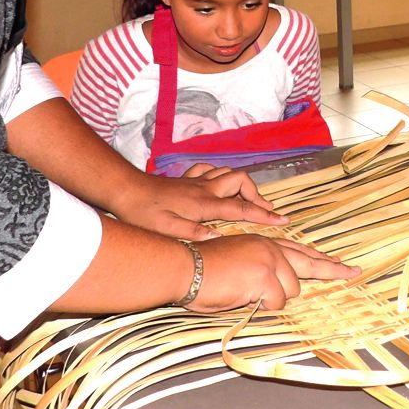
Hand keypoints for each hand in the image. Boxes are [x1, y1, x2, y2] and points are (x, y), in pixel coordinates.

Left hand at [110, 167, 288, 240]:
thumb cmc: (145, 213)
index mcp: (205, 204)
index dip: (264, 216)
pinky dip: (221, 176)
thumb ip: (195, 233)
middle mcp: (205, 189)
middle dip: (257, 195)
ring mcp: (196, 181)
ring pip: (228, 174)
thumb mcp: (168, 229)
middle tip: (264, 210)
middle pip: (241, 182)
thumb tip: (220, 237)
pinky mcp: (186, 179)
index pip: (242, 209)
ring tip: (248, 199)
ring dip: (242, 185)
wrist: (126, 190)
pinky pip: (210, 170)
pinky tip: (220, 184)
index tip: (283, 220)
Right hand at [186, 235, 358, 312]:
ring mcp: (269, 261)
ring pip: (290, 292)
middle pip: (309, 265)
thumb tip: (278, 293)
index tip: (341, 264)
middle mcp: (271, 248)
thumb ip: (260, 273)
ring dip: (270, 300)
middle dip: (333, 270)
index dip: (321, 259)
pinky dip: (260, 306)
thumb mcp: (237, 266)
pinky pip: (275, 302)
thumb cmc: (202, 271)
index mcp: (263, 243)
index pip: (300, 251)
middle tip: (354, 272)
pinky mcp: (265, 276)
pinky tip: (240, 297)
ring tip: (243, 293)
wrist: (184, 268)